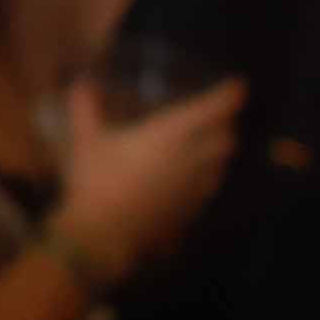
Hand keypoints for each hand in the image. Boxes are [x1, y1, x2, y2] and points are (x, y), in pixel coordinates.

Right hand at [53, 73, 248, 285]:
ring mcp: (191, 190)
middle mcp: (190, 159)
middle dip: (227, 126)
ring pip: (220, 168)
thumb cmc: (95, 181)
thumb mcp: (85, 141)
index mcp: (170, 134)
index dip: (229, 96)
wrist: (102, 235)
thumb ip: (85, 109)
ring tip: (209, 149)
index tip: (238, 86)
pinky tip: (192, 184)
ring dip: (219, 156)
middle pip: (225, 140)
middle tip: (220, 118)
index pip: (212, 110)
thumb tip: (81, 84)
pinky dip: (205, 183)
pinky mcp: (187, 213)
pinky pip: (205, 194)